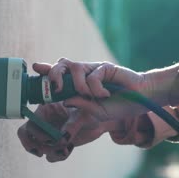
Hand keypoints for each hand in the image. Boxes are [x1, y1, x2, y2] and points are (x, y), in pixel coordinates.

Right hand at [17, 101, 119, 161]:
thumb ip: (72, 125)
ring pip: (38, 148)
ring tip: (65, 148)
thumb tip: (63, 138)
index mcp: (46, 109)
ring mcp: (49, 134)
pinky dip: (58, 156)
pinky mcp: (57, 145)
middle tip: (55, 146)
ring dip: (50, 152)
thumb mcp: (83, 115)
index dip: (34, 133)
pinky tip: (69, 149)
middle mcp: (44, 122)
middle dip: (39, 145)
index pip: (30, 122)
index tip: (51, 139)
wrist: (101, 119)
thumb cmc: (91, 111)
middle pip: (27, 136)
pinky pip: (50, 155)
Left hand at [32, 58, 178, 118]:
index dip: (47, 70)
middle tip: (56, 87)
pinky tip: (107, 94)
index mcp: (80, 85)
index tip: (36, 67)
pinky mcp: (105, 67)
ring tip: (94, 97)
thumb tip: (65, 101)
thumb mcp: (97, 112)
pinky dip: (96, 88)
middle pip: (62, 65)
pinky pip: (92, 75)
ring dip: (79, 86)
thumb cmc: (120, 106)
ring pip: (74, 68)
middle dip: (54, 73)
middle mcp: (85, 74)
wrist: (142, 100)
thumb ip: (81, 107)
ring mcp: (95, 69)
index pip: (61, 75)